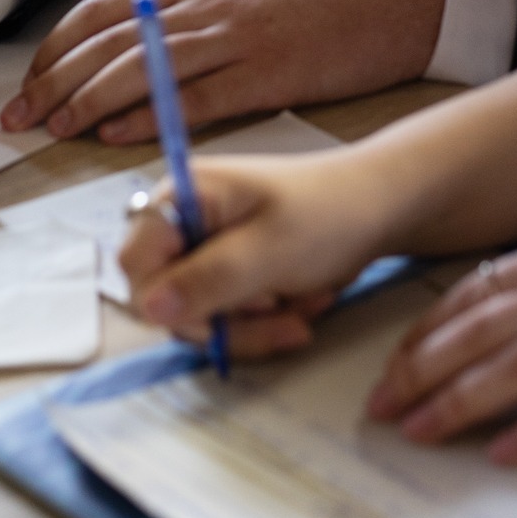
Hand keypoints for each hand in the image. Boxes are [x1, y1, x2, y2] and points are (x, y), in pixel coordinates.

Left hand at [1, 0, 448, 141]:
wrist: (399, 0)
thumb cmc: (327, 1)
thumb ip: (195, 20)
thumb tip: (138, 55)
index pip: (103, 11)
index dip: (58, 49)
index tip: (29, 83)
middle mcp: (207, 5)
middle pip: (110, 42)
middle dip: (56, 81)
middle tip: (20, 118)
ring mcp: (237, 38)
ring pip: (140, 67)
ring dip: (87, 101)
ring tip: (53, 130)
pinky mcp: (268, 74)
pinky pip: (196, 98)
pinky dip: (149, 117)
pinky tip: (116, 136)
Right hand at [120, 151, 393, 351]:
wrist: (379, 208)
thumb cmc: (328, 213)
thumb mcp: (271, 249)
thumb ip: (209, 278)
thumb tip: (149, 308)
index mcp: (184, 195)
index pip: (137, 258)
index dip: (167, 295)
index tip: (216, 310)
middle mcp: (185, 219)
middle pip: (166, 296)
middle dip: (225, 316)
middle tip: (277, 308)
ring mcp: (205, 246)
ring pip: (198, 315)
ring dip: (251, 323)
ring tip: (301, 304)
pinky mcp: (226, 269)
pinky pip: (224, 315)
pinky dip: (263, 320)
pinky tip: (300, 304)